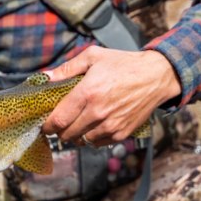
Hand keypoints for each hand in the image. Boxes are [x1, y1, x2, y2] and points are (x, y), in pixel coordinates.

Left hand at [42, 47, 180, 145]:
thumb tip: (45, 77)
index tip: (44, 124)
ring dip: (75, 136)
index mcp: (87, 92)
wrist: (155, 76)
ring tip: (76, 125)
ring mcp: (111, 125)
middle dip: (59, 131)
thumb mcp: (93, 57)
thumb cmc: (123, 64)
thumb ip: (67, 68)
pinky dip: (91, 138)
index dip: (47, 125)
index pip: (59, 119)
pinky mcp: (122, 133)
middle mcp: (98, 112)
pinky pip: (98, 143)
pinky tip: (92, 127)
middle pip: (67, 134)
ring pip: (82, 141)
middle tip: (58, 125)